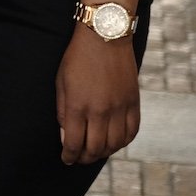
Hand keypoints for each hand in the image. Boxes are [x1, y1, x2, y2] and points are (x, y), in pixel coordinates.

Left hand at [55, 27, 139, 165]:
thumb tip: (66, 136)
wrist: (105, 35)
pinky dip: (123, 142)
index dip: (69, 156)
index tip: (66, 159)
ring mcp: (119, 108)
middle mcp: (100, 110)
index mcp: (78, 105)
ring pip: (115, 144)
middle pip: (95, 148)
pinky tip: (115, 142)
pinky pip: (132, 132)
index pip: (74, 143)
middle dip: (84, 158)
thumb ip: (63, 111)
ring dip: (104, 152)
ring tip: (95, 151)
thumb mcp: (61, 81)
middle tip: (79, 158)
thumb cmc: (78, 57)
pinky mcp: (133, 102)